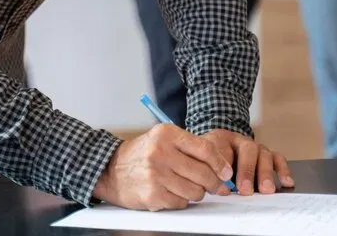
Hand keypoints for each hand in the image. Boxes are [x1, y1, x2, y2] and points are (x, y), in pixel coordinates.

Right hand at [93, 124, 235, 210]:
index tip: (227, 173)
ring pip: (195, 191)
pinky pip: (181, 202)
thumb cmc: (142, 154)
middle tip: (216, 186)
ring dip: (196, 192)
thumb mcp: (163, 139)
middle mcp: (161, 152)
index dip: (221, 164)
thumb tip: (223, 168)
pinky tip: (171, 192)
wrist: (110, 170)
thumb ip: (190, 148)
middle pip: (204, 173)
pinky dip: (181, 200)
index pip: (205, 149)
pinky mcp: (152, 194)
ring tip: (185, 186)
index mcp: (166, 134)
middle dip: (214, 183)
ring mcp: (156, 174)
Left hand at [200, 129, 293, 195]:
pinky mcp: (266, 155)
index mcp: (220, 138)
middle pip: (247, 149)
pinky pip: (277, 158)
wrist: (214, 152)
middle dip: (247, 171)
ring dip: (265, 173)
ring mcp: (255, 147)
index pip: (223, 147)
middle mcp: (240, 140)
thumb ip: (208, 172)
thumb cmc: (208, 160)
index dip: (224, 165)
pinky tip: (286, 181)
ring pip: (263, 154)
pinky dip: (282, 170)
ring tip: (266, 189)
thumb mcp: (202, 162)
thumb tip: (221, 189)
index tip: (224, 183)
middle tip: (245, 189)